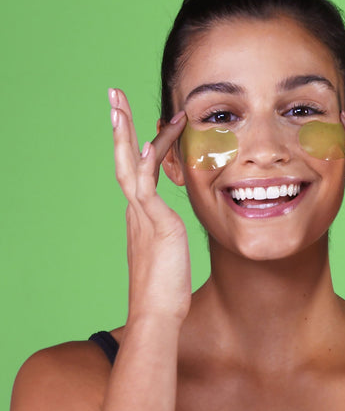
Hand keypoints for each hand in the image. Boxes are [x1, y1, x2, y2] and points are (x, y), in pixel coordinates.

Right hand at [109, 88, 190, 323]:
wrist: (157, 314)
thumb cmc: (164, 286)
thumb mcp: (165, 249)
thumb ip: (161, 231)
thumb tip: (165, 223)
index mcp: (141, 213)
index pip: (138, 168)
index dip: (137, 141)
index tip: (140, 119)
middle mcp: (137, 210)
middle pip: (124, 159)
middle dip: (120, 126)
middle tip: (114, 95)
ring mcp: (144, 217)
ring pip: (129, 167)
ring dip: (124, 134)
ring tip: (119, 105)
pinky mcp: (157, 226)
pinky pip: (145, 191)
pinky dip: (143, 166)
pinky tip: (144, 145)